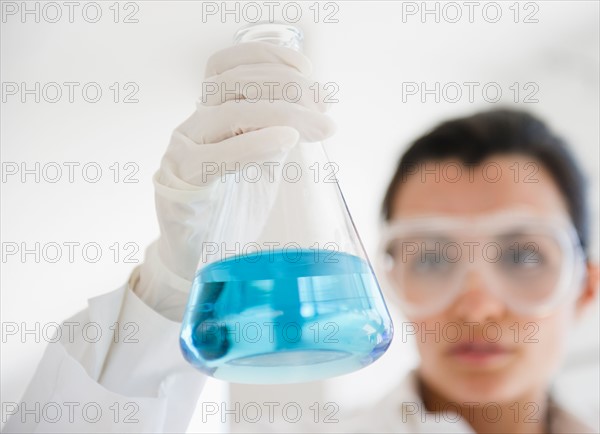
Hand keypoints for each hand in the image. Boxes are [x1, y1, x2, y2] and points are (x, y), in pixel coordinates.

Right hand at [132, 41, 335, 320]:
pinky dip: (254, 143)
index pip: (230, 63)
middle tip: (324, 112)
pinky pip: (216, 155)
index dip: (269, 56)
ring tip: (319, 127)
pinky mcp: (181, 180)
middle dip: (289, 89)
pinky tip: (285, 141)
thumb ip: (276, 133)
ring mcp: (185, 147)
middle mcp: (195, 122)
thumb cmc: (230, 206)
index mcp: (212, 112)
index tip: (309, 73)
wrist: (192, 251)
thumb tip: (318, 112)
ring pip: (232, 112)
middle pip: (238, 82)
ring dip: (283, 114)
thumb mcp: (259, 160)